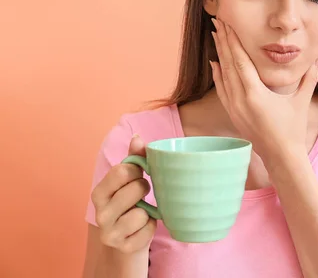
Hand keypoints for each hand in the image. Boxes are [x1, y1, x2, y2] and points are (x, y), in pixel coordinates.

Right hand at [91, 135, 156, 253]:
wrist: (124, 244)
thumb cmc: (129, 205)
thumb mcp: (128, 182)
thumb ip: (133, 159)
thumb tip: (137, 138)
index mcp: (99, 193)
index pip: (122, 171)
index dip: (137, 169)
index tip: (138, 173)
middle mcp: (100, 214)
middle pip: (136, 189)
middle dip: (145, 189)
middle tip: (141, 195)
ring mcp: (110, 233)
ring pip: (142, 213)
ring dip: (148, 212)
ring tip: (141, 213)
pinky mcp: (125, 248)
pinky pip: (149, 230)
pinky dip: (151, 228)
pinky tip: (142, 229)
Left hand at [209, 17, 317, 163]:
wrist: (281, 156)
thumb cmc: (292, 129)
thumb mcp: (301, 101)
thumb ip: (309, 77)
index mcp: (255, 94)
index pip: (240, 61)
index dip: (233, 41)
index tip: (227, 24)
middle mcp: (240, 100)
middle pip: (228, 64)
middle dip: (223, 41)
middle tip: (217, 21)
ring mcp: (234, 108)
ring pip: (223, 75)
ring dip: (219, 54)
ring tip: (215, 35)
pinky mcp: (233, 114)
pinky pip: (221, 89)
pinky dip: (218, 75)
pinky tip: (215, 63)